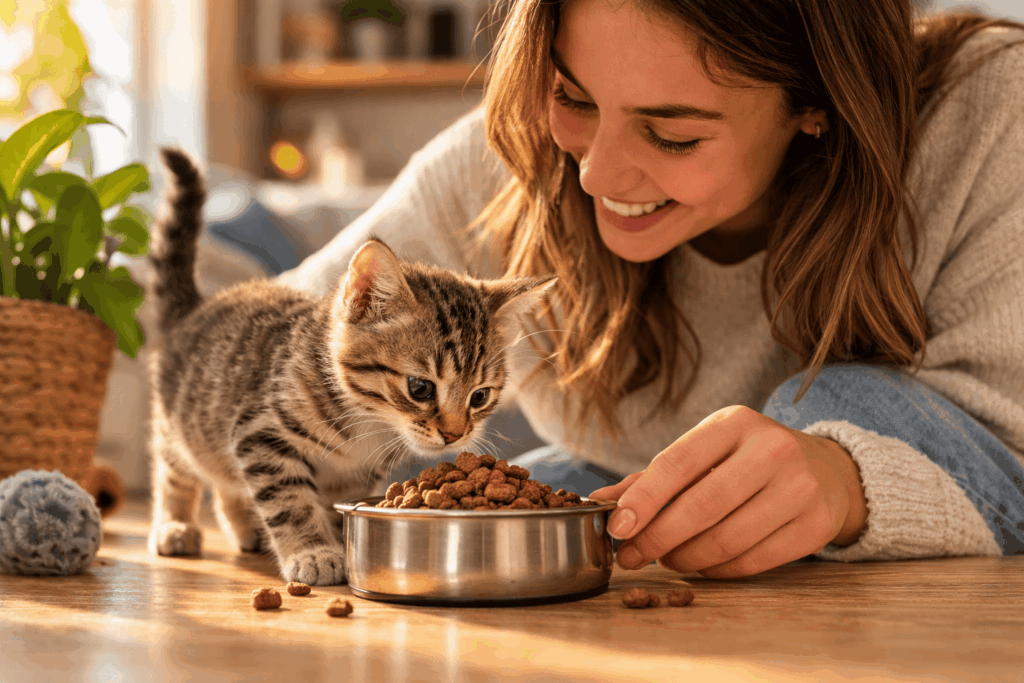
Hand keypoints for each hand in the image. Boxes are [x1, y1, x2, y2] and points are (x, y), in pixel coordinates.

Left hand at [589, 406, 867, 578]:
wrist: (826, 469)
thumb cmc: (748, 459)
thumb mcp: (706, 450)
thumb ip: (652, 476)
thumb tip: (598, 500)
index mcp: (735, 423)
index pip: (678, 463)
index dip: (642, 500)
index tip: (617, 527)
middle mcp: (772, 450)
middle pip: (702, 506)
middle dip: (657, 538)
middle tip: (631, 556)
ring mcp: (800, 487)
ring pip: (727, 539)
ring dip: (685, 559)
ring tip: (666, 560)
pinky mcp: (816, 525)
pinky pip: (753, 561)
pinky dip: (717, 570)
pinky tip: (702, 566)